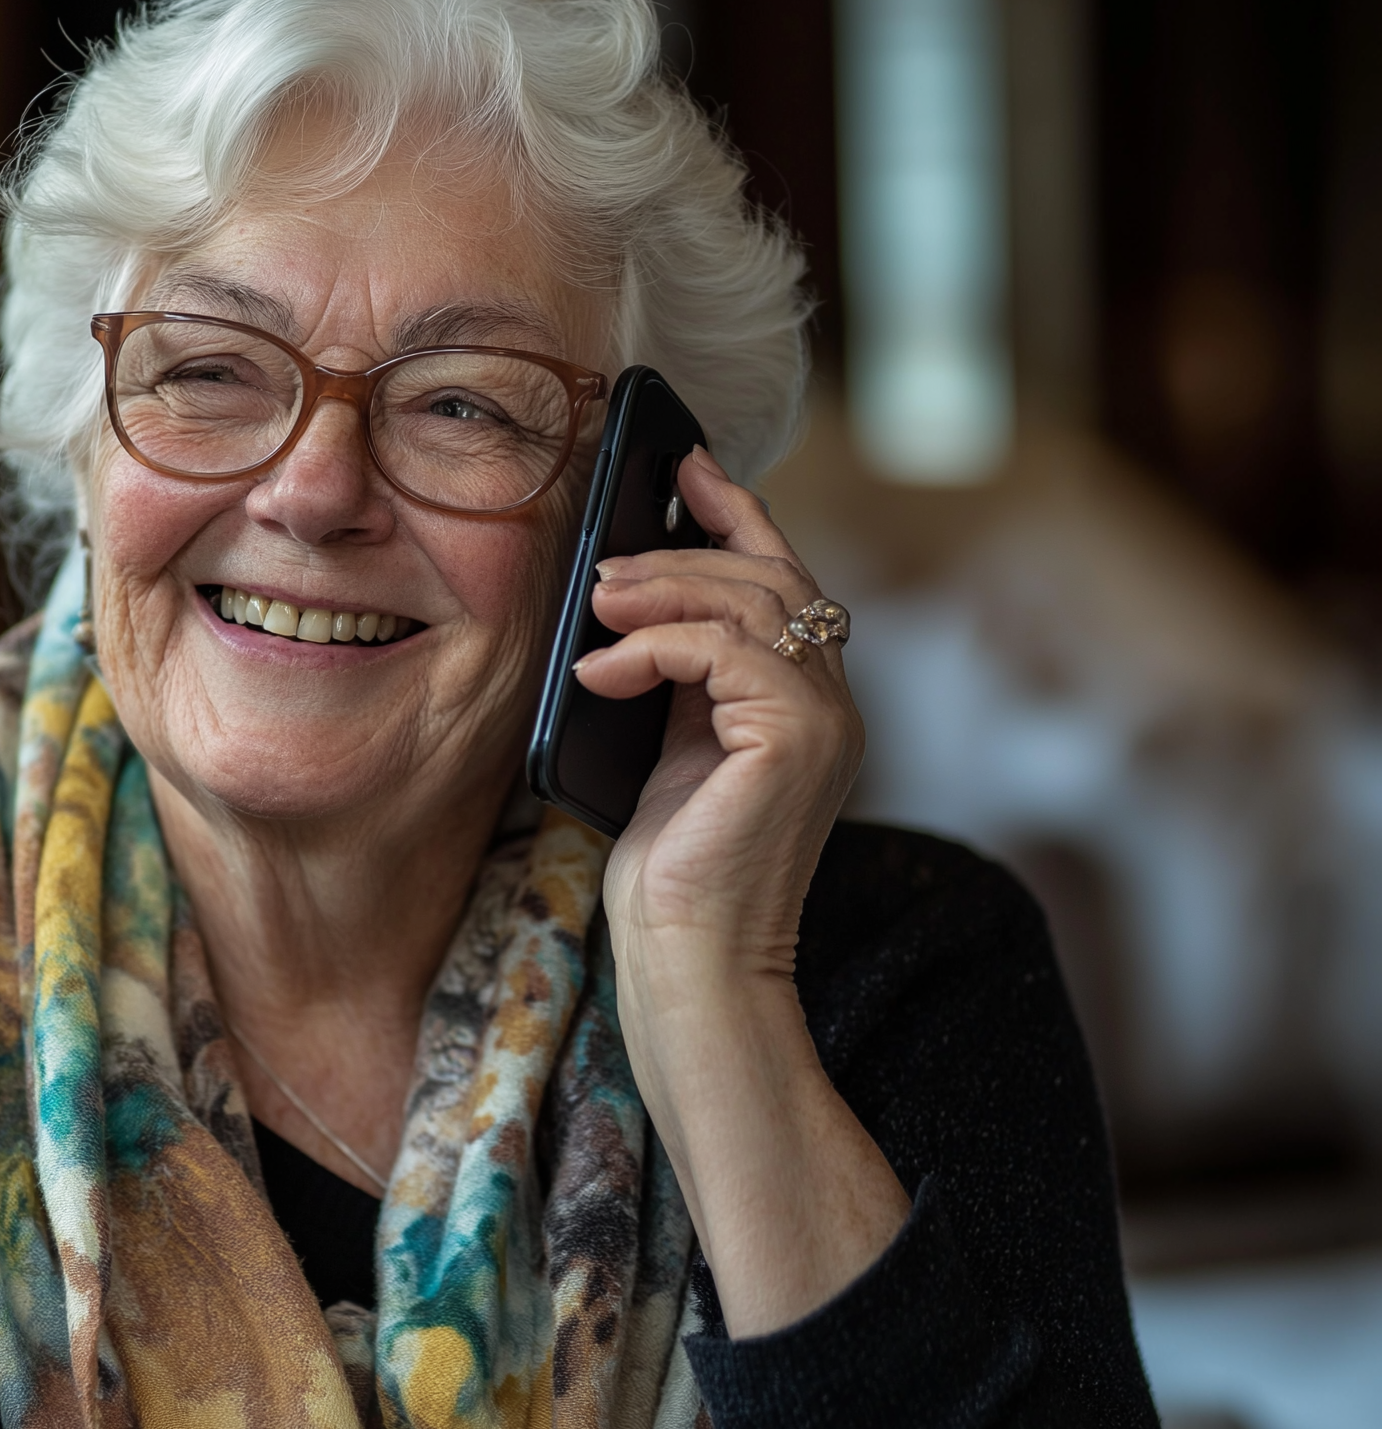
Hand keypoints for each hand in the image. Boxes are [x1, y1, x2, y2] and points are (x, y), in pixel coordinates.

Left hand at [576, 447, 907, 1336]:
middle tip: (607, 557)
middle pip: (772, 576)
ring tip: (596, 604)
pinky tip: (601, 670)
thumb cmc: (668, 876)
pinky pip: (730, 651)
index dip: (737, 512)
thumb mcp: (663, 749)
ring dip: (664, 589)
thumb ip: (672, 678)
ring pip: (754, 602)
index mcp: (801, 703)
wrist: (690, 966)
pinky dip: (656, 647)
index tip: (683, 462)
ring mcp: (825, 723)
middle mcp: (831, 705)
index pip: (781, 579)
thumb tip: (630, 601)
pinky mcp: (798, 742)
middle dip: (686, 548)